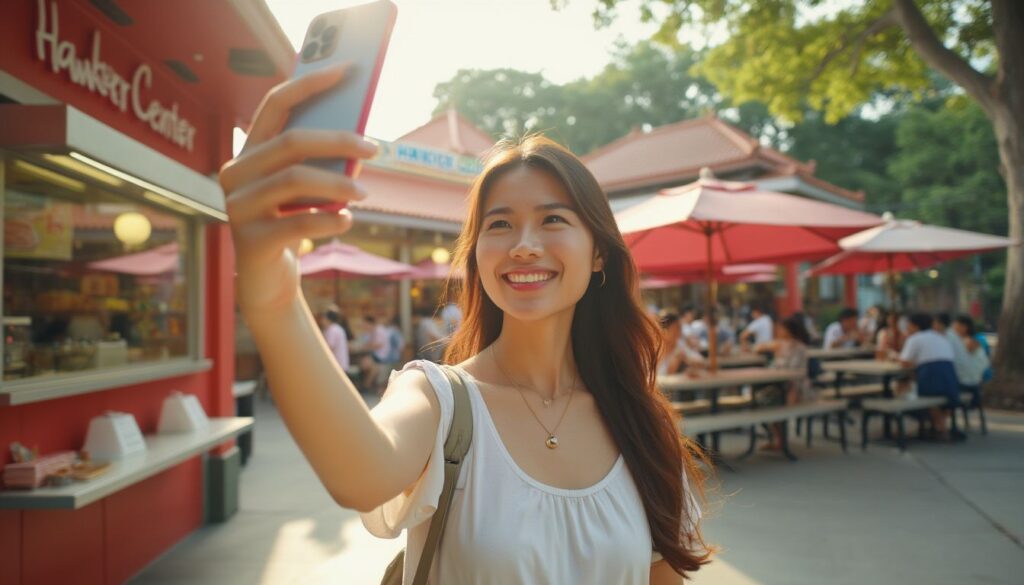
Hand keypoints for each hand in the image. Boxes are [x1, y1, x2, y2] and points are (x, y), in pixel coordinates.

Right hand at [219, 65, 377, 315]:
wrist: (268, 281)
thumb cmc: (292, 225)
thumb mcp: (304, 190)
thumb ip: (319, 163)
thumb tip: (359, 139)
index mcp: (249, 152)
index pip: (275, 104)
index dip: (309, 84)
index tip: (347, 70)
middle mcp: (235, 173)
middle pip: (291, 143)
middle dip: (338, 140)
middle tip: (375, 148)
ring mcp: (238, 206)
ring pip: (294, 180)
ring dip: (338, 183)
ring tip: (364, 192)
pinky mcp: (250, 240)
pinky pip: (297, 222)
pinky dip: (329, 219)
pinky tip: (347, 220)